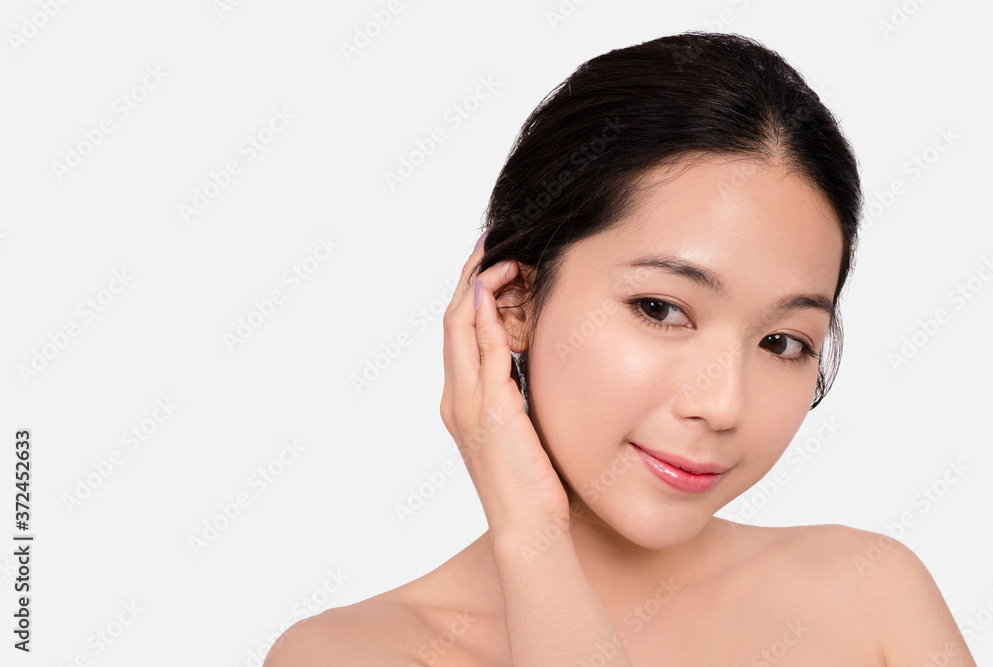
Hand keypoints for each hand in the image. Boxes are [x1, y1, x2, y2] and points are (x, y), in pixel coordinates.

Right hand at [439, 236, 569, 538]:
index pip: (460, 333)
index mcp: (462, 401)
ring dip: (476, 285)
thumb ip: (515, 393)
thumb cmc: (530, 483)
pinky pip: (483, 350)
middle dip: (468, 277)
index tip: (488, 263)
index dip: (470, 294)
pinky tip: (498, 287)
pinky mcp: (490, 410)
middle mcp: (456, 397)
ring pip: (460, 326)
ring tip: (494, 253)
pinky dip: (486, 315)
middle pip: (453, 320)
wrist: (527, 528)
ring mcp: (468, 403)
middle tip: (486, 242)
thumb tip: (525, 363)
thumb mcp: (521, 428)